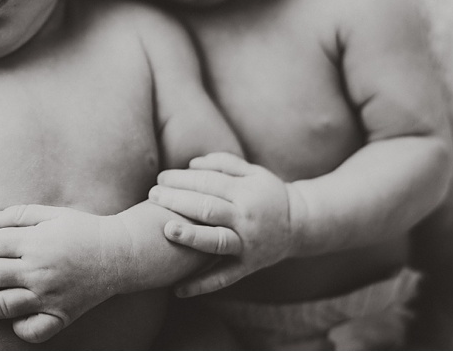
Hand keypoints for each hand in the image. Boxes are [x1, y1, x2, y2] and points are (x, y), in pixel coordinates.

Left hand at [0, 205, 131, 343]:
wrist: (119, 254)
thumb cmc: (84, 229)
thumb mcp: (53, 213)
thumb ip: (20, 215)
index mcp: (35, 243)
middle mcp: (37, 272)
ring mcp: (47, 297)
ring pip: (2, 306)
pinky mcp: (59, 315)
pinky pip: (32, 330)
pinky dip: (17, 328)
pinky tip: (7, 321)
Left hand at [149, 152, 295, 296]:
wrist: (300, 224)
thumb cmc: (268, 193)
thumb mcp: (252, 172)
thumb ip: (222, 163)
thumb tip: (190, 164)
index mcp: (245, 192)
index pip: (208, 182)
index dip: (182, 179)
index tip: (161, 178)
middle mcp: (245, 218)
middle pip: (207, 208)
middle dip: (177, 200)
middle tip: (152, 195)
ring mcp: (246, 244)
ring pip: (215, 241)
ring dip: (190, 236)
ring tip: (166, 230)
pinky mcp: (247, 267)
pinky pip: (223, 278)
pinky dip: (201, 285)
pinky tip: (177, 290)